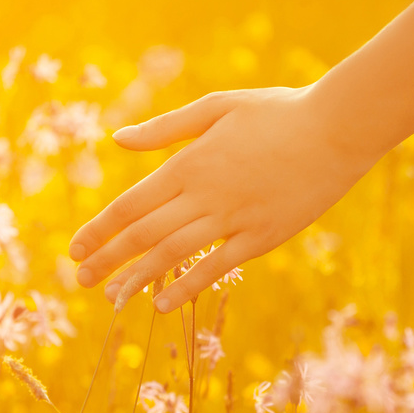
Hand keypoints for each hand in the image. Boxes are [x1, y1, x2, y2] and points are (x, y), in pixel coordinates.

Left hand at [68, 85, 377, 312]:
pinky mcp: (263, 237)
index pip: (131, 204)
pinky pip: (217, 268)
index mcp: (189, 162)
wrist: (338, 127)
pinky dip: (186, 287)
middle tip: (81, 281)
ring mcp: (235, 219)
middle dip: (108, 260)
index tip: (75, 249)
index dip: (100, 229)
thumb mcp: (217, 107)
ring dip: (138, 279)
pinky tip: (162, 305)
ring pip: (174, 255)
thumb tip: (118, 139)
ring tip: (113, 299)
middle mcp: (206, 194)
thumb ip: (165, 128)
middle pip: (144, 234)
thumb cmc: (277, 111)